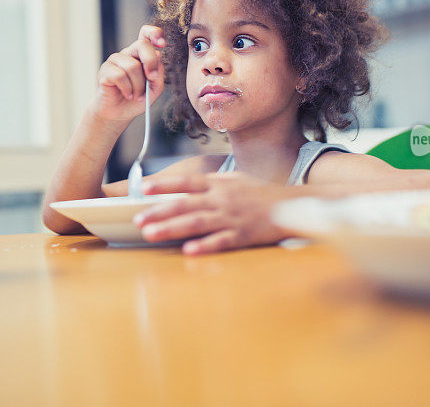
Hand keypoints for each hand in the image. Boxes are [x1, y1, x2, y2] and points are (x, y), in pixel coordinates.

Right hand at [93, 25, 166, 122]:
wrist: (119, 114)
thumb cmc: (136, 99)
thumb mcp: (155, 89)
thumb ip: (159, 74)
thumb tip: (158, 56)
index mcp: (140, 55)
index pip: (145, 34)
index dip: (154, 33)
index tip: (162, 44)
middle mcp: (127, 54)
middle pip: (142, 44)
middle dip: (151, 62)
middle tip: (152, 78)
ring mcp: (115, 61)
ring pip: (132, 65)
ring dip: (138, 86)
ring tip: (136, 95)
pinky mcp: (105, 71)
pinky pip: (119, 75)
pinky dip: (127, 89)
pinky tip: (127, 94)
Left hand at [133, 172, 296, 254]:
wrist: (291, 206)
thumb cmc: (261, 193)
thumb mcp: (237, 179)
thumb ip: (213, 182)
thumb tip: (187, 185)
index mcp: (219, 185)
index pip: (187, 182)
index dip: (165, 185)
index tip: (144, 189)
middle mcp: (222, 199)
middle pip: (185, 205)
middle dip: (159, 212)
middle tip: (138, 221)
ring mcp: (232, 218)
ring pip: (196, 223)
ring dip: (171, 228)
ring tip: (151, 234)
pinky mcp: (242, 235)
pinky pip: (220, 241)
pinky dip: (204, 246)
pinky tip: (187, 250)